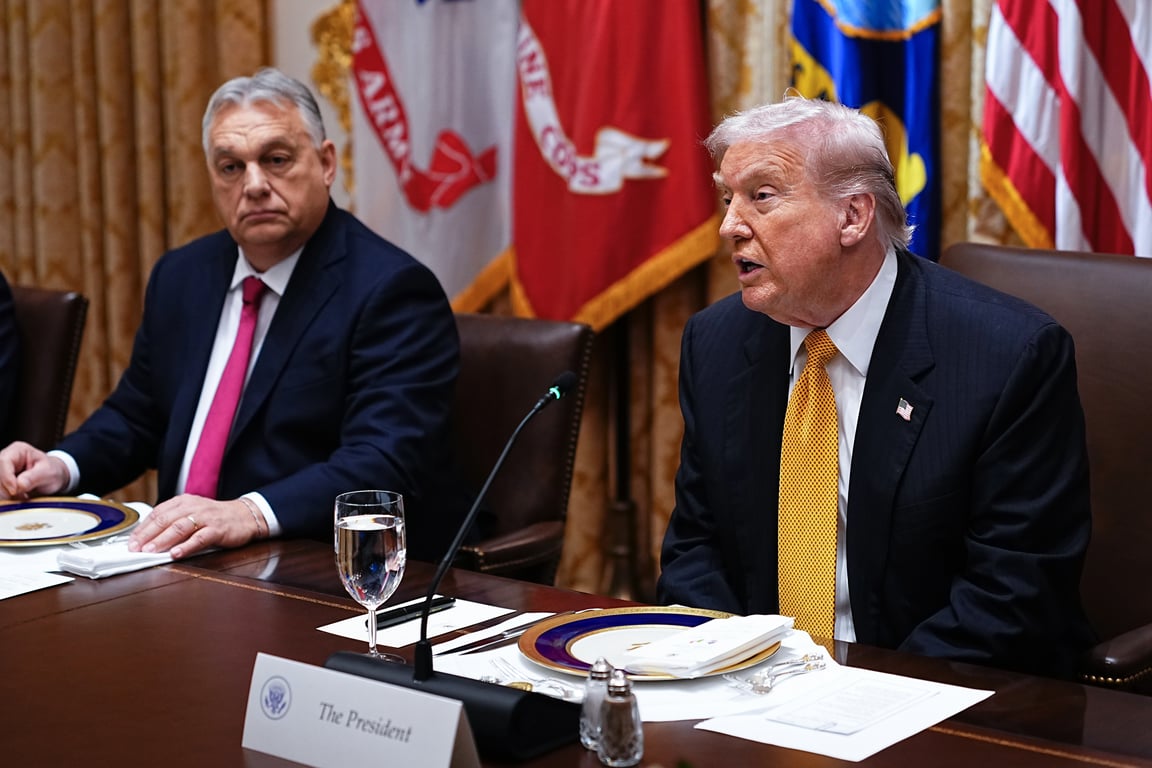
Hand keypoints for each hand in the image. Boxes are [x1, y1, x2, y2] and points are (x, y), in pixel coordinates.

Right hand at [0, 441, 69, 499]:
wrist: (54, 477)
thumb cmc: (52, 471)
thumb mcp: (48, 473)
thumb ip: (34, 477)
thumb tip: (19, 485)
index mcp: (18, 450)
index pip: (4, 461)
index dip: (7, 477)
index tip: (14, 491)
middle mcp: (7, 457)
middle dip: (6, 488)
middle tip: (21, 496)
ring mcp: (3, 469)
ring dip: (6, 494)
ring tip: (23, 496)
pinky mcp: (2, 481)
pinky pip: (0, 490)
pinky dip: (7, 497)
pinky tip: (19, 497)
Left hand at [127, 495, 262, 558]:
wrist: (244, 516)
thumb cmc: (215, 518)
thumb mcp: (191, 513)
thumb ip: (172, 521)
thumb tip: (148, 538)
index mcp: (183, 502)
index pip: (157, 513)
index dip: (142, 528)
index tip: (131, 542)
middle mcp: (193, 507)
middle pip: (165, 520)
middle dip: (147, 535)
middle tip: (135, 548)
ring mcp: (205, 518)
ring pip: (180, 527)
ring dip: (162, 540)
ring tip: (150, 551)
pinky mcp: (217, 529)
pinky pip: (199, 538)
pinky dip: (186, 546)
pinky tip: (176, 553)